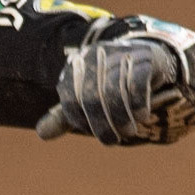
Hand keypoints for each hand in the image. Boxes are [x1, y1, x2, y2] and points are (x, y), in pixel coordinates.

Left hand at [49, 16, 194, 143]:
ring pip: (114, 94)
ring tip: (128, 131)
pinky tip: (142, 115)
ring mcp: (120, 54)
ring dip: (121, 119)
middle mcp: (96, 55)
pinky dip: (138, 105)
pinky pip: (138, 85)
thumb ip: (66, 116)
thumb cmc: (115, 85)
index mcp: (77, 65)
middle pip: (92, 98)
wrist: (152, 62)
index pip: (71, 100)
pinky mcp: (144, 57)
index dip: (81, 121)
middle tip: (112, 140)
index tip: (91, 131)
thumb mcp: (88, 100)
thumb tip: (42, 134)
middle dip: (102, 125)